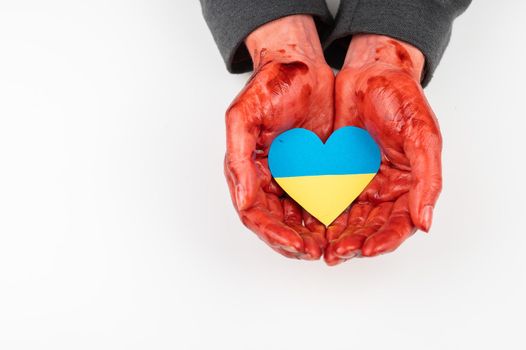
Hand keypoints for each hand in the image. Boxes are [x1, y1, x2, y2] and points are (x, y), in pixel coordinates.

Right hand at [225, 15, 333, 258]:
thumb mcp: (242, 117)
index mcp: (246, 171)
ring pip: (297, 218)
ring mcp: (289, 177)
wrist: (299, 66)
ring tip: (330, 247)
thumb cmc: (267, 87)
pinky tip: (341, 226)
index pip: (254, 215)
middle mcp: (265, 180)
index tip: (295, 245)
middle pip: (276, 223)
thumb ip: (238, 159)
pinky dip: (327, 217)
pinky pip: (318, 201)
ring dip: (310, 236)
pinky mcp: (312, 172)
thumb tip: (243, 200)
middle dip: (293, 241)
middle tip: (315, 252)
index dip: (273, 234)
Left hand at [325, 34, 442, 264]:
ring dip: (334, 236)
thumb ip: (427, 180)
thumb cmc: (402, 99)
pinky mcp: (335, 174)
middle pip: (369, 229)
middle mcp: (384, 190)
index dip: (385, 241)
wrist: (370, 73)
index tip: (367, 250)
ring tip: (318, 247)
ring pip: (346, 220)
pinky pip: (325, 199)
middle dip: (353, 244)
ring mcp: (358, 183)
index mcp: (409, 186)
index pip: (399, 225)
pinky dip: (317, 214)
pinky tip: (305, 224)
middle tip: (335, 254)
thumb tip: (425, 223)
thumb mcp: (422, 136)